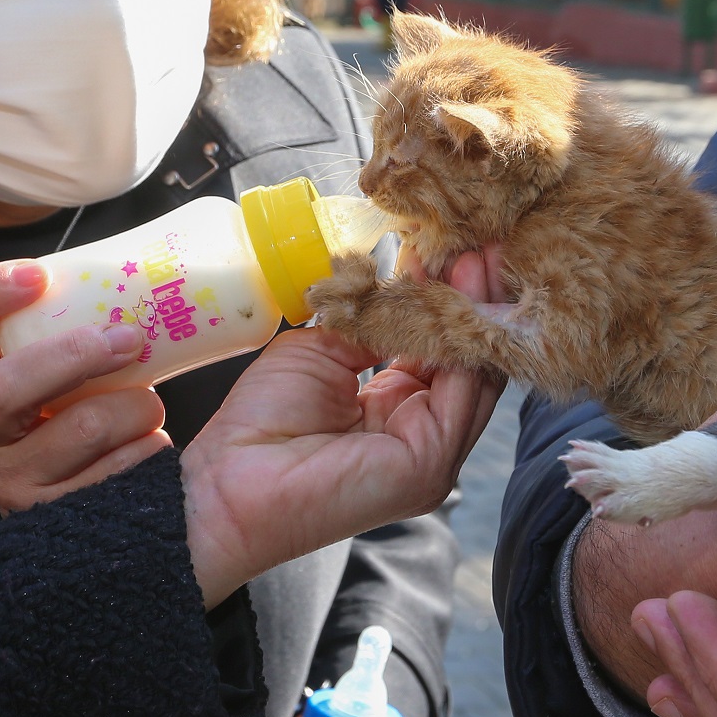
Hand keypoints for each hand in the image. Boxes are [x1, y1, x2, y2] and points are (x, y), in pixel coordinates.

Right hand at [0, 260, 170, 513]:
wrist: (171, 509)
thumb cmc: (126, 414)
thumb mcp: (105, 359)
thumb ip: (113, 308)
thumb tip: (216, 243)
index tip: (37, 274)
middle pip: (1, 388)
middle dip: (70, 356)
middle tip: (127, 338)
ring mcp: (19, 481)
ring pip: (75, 428)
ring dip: (133, 408)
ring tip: (152, 409)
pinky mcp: (56, 518)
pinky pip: (110, 473)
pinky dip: (145, 452)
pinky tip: (152, 455)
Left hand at [181, 251, 502, 607]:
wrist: (227, 478)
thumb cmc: (261, 422)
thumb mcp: (325, 348)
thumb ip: (375, 321)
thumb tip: (414, 278)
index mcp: (397, 411)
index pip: (443, 349)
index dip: (452, 297)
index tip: (458, 244)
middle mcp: (423, 433)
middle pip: (471, 358)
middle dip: (479, 296)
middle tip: (489, 238)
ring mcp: (432, 453)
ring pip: (476, 371)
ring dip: (481, 307)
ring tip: (483, 251)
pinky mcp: (429, 462)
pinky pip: (462, 391)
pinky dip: (467, 336)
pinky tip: (464, 290)